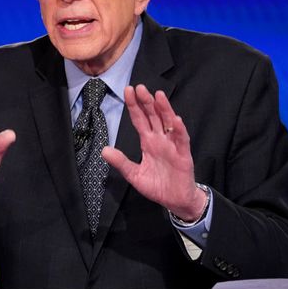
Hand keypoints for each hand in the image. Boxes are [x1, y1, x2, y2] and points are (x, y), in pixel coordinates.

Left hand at [101, 84, 205, 221]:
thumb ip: (121, 162)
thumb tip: (104, 150)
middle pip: (153, 116)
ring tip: (158, 95)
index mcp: (148, 142)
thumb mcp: (134, 175)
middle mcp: (160, 139)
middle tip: (140, 87)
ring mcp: (172, 145)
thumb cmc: (157, 186)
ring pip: (168, 123)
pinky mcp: (183, 155)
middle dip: (146, 102)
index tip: (128, 90)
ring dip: (164, 109)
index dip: (134, 106)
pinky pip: (182, 140)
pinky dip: (179, 130)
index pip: (139, 119)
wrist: (175, 201)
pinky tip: (176, 119)